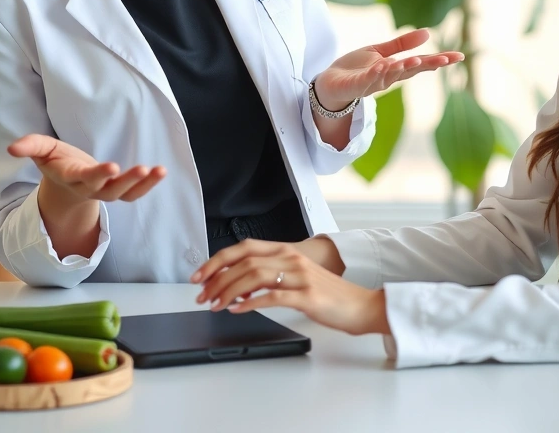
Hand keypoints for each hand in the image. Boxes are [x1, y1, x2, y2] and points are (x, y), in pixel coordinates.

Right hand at [8, 134, 165, 202]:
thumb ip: (30, 146)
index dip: (97, 174)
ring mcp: (104, 191)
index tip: (112, 166)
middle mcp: (89, 187)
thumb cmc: (56, 161)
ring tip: (158, 171)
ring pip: (123, 194)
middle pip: (107, 189)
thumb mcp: (42, 150)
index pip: (83, 177)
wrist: (65, 181)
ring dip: (141, 184)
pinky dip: (147, 185)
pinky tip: (160, 171)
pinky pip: (133, 193)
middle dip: (124, 181)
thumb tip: (11, 148)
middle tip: (141, 169)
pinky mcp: (116, 190)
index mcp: (71, 177)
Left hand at [190, 239, 389, 336]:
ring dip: (229, 290)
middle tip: (202, 294)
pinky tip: (237, 310)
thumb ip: (271, 274)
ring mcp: (299, 276)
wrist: (359, 304)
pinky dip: (250, 302)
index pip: (244, 248)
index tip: (200, 275)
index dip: (218, 259)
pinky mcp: (306, 296)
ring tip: (215, 304)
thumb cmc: (326, 294)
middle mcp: (291, 258)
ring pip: (254, 276)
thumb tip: (238, 283)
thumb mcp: (296, 277)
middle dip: (217, 278)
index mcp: (286, 251)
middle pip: (245, 261)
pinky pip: (272, 296)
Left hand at [315, 28, 463, 111]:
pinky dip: (375, 74)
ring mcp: (371, 83)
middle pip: (410, 71)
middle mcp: (387, 78)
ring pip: (390, 76)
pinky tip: (383, 66)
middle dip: (427, 65)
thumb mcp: (380, 52)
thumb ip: (402, 45)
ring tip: (416, 60)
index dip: (439, 60)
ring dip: (403, 68)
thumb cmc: (355, 69)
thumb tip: (428, 33)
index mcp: (395, 69)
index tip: (459, 56)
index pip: (421, 64)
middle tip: (445, 59)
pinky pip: (367, 80)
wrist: (328, 83)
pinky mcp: (355, 86)